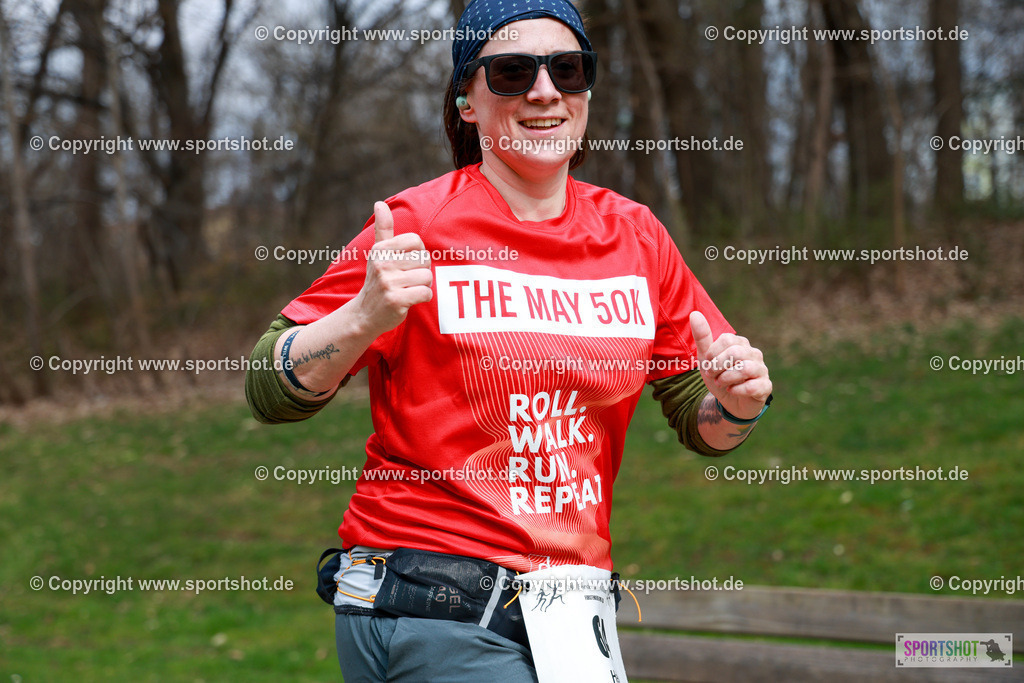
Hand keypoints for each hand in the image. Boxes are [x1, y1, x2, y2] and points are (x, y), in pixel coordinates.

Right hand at [352, 201, 432, 335]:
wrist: (365, 314)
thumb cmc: (378, 281)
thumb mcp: (378, 254)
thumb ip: (383, 229)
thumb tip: (379, 203)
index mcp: (380, 250)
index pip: (417, 241)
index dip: (418, 254)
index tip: (407, 264)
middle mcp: (382, 264)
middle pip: (424, 260)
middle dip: (421, 272)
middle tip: (406, 281)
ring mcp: (388, 282)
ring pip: (427, 277)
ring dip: (423, 286)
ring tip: (408, 290)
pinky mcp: (395, 300)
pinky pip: (426, 293)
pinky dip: (423, 298)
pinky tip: (409, 300)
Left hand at [690, 311, 771, 419]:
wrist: (730, 402)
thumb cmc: (719, 376)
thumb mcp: (707, 358)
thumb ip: (702, 337)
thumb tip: (694, 313)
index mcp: (740, 343)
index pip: (727, 340)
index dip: (713, 353)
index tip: (708, 363)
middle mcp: (754, 354)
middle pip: (735, 353)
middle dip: (718, 366)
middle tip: (712, 375)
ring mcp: (762, 370)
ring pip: (745, 369)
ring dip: (726, 378)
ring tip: (720, 383)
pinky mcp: (766, 387)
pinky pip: (753, 386)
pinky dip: (737, 390)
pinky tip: (732, 391)